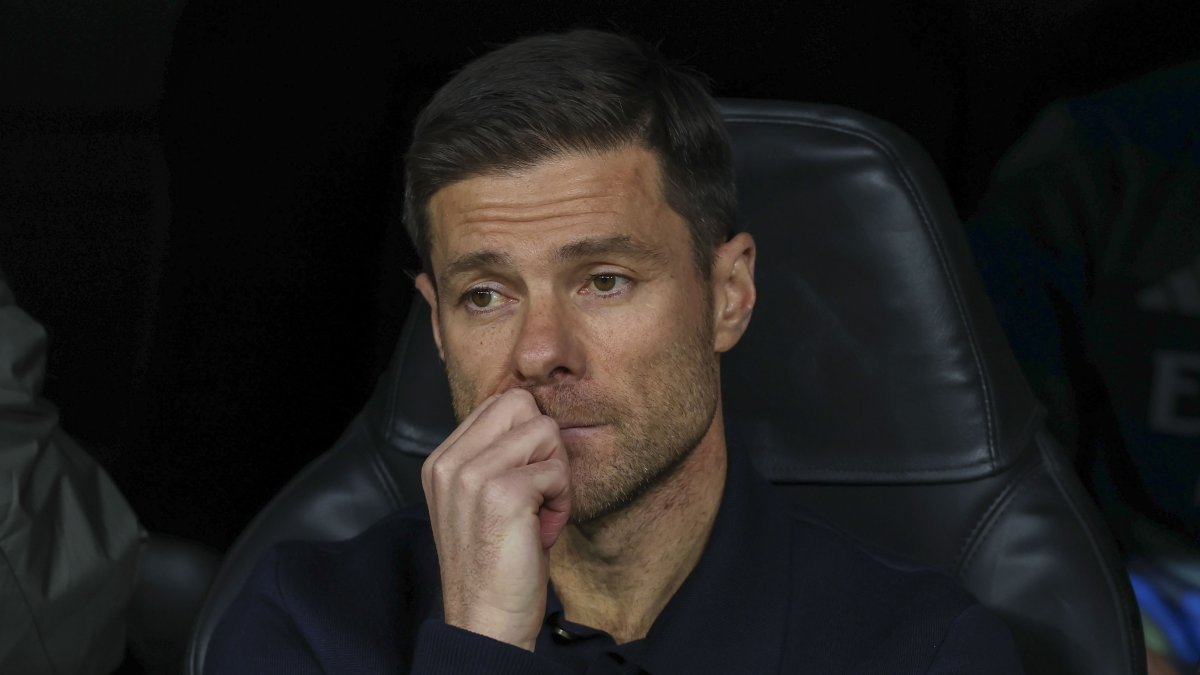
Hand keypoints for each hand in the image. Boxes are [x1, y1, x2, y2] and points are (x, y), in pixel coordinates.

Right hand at [421, 388, 571, 650]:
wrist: (487, 621)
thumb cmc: (496, 563)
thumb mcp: (481, 500)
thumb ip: (496, 456)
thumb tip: (538, 417)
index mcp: (441, 461)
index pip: (499, 404)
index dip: (527, 439)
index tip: (524, 484)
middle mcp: (449, 462)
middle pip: (520, 403)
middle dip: (544, 446)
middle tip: (538, 492)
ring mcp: (471, 476)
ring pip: (544, 431)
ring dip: (556, 476)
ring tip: (538, 514)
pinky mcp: (501, 494)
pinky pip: (556, 470)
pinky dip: (561, 502)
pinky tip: (541, 532)